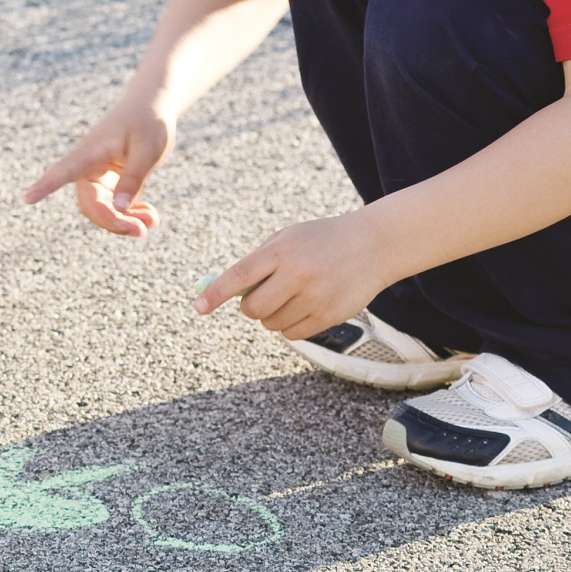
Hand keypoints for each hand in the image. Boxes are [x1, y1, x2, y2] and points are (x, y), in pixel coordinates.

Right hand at [23, 99, 170, 236]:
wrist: (151, 105)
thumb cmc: (148, 122)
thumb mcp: (147, 150)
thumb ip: (133, 179)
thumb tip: (119, 209)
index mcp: (91, 152)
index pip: (63, 171)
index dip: (45, 187)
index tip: (27, 199)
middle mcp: (89, 166)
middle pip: (90, 204)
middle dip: (113, 222)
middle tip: (141, 231)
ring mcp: (98, 175)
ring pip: (102, 210)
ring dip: (124, 221)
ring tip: (151, 222)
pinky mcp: (110, 181)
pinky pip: (114, 206)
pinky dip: (130, 214)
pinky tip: (149, 216)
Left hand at [193, 213, 391, 340]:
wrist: (373, 245)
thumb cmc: (321, 240)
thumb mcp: (288, 237)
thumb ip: (258, 262)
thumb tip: (223, 291)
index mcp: (282, 250)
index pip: (240, 276)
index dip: (215, 293)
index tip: (198, 307)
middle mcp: (297, 274)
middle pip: (253, 308)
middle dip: (249, 307)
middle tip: (260, 296)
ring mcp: (315, 297)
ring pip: (271, 324)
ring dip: (272, 315)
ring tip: (292, 295)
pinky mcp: (329, 315)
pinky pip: (292, 334)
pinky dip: (290, 325)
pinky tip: (306, 305)